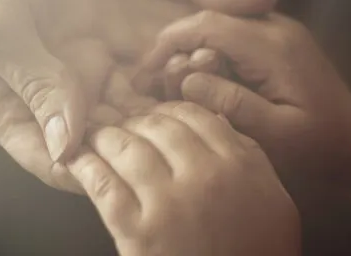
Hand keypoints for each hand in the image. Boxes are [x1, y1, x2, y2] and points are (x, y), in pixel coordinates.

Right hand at [0, 0, 273, 191]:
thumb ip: (33, 82)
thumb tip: (66, 145)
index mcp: (4, 111)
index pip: (55, 162)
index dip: (99, 170)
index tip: (142, 166)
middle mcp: (44, 102)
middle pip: (99, 144)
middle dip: (142, 145)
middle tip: (186, 139)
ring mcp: (75, 74)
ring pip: (126, 112)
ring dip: (160, 113)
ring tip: (199, 108)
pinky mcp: (100, 45)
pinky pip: (138, 74)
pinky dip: (166, 76)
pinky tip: (196, 70)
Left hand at [67, 102, 300, 255]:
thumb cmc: (260, 253)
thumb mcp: (274, 201)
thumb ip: (250, 157)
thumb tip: (216, 120)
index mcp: (239, 165)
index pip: (194, 116)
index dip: (167, 109)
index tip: (154, 113)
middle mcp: (204, 177)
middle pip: (157, 127)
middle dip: (134, 119)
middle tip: (120, 120)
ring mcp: (169, 204)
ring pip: (127, 149)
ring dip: (106, 137)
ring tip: (95, 135)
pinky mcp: (138, 233)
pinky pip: (104, 186)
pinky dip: (86, 167)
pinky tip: (76, 159)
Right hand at [137, 11, 350, 181]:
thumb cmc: (321, 145)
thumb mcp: (276, 133)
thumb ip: (232, 104)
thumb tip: (187, 81)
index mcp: (272, 46)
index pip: (207, 24)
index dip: (168, 43)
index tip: (143, 72)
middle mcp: (274, 27)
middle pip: (208, 19)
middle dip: (174, 46)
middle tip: (149, 81)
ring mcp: (276, 32)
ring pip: (217, 26)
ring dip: (189, 51)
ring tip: (167, 85)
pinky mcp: (275, 43)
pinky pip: (231, 38)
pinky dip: (206, 55)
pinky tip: (194, 83)